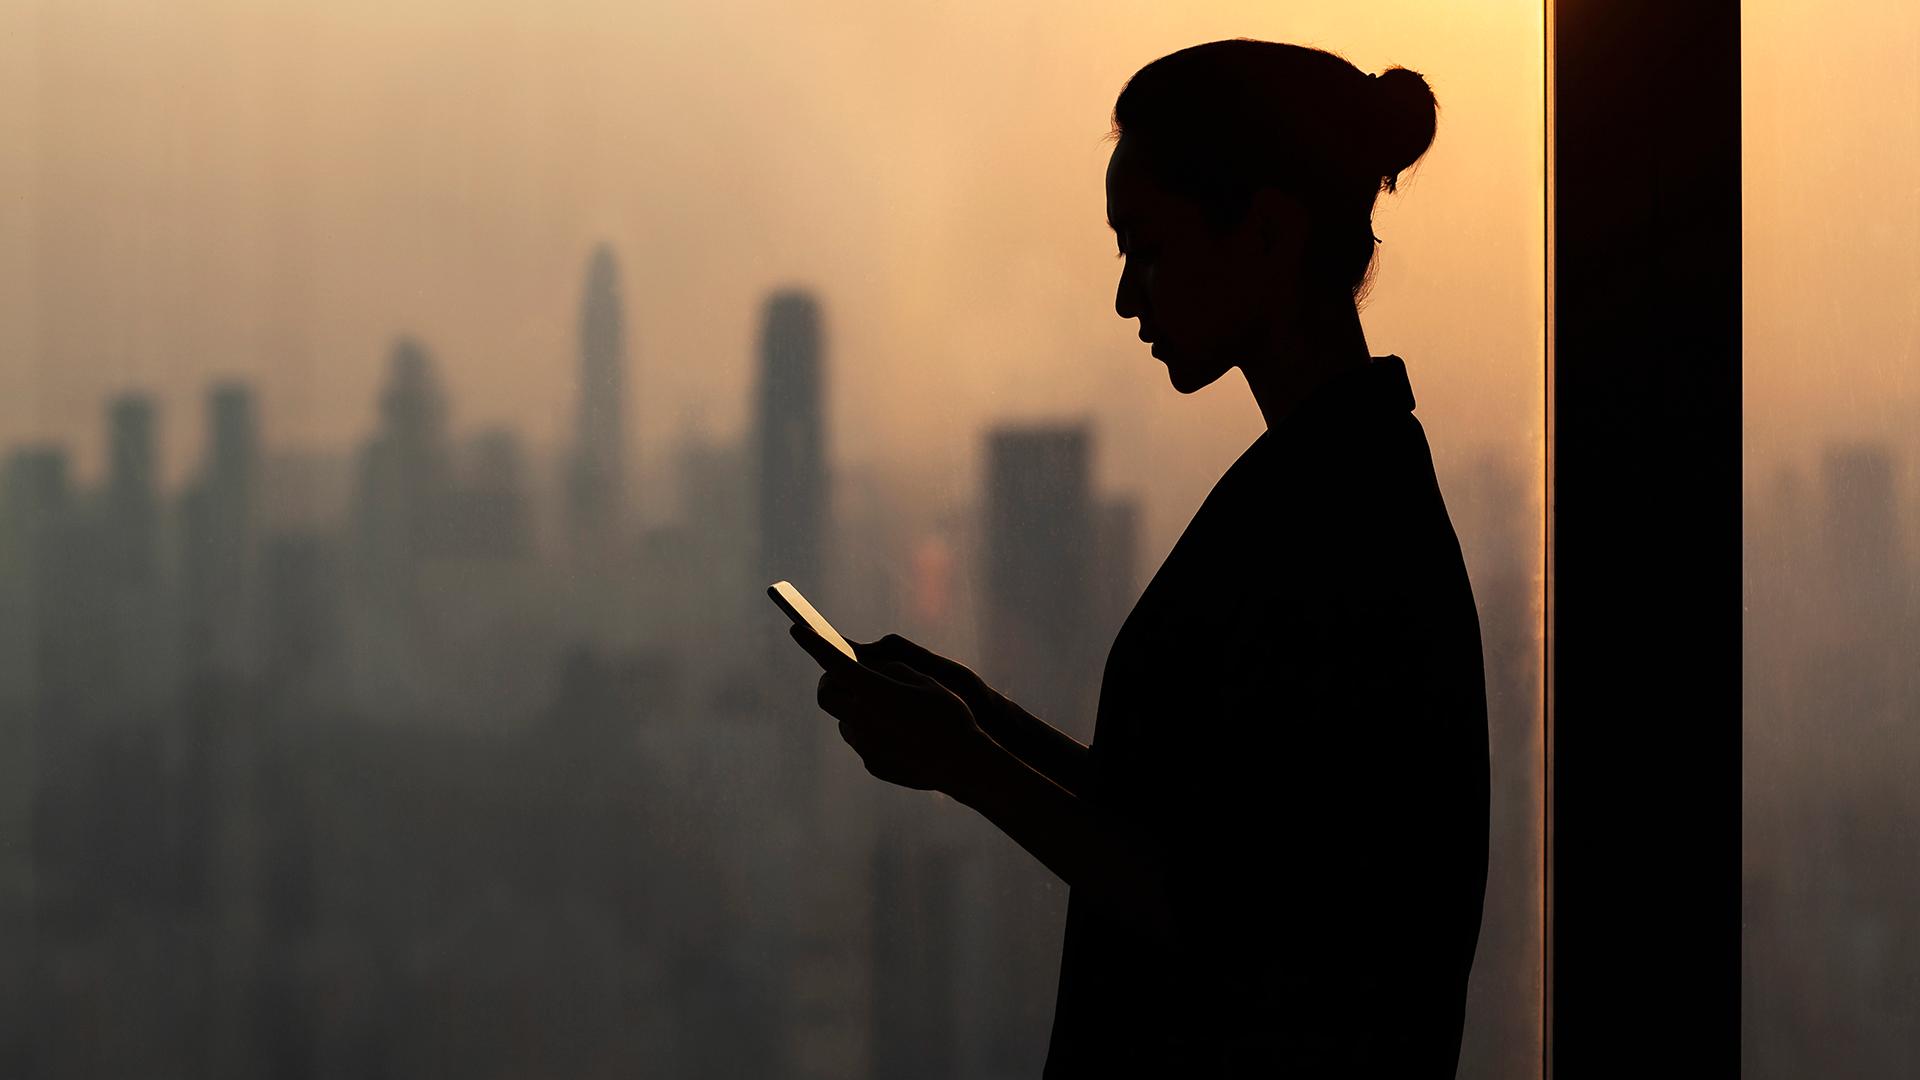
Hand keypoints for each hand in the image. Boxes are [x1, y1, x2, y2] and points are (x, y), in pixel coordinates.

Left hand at [789, 624, 993, 792]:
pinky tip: (899, 731)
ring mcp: (865, 745)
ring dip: (853, 707)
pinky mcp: (871, 763)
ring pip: (843, 718)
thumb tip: (867, 670)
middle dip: (830, 680)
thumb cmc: (950, 715)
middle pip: (826, 694)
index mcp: (876, 692)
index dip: (814, 643)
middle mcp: (863, 720)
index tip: (798, 629)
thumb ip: (890, 668)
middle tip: (845, 672)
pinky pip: (861, 739)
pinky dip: (870, 729)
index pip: (835, 662)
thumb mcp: (925, 678)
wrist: (965, 765)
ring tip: (884, 705)